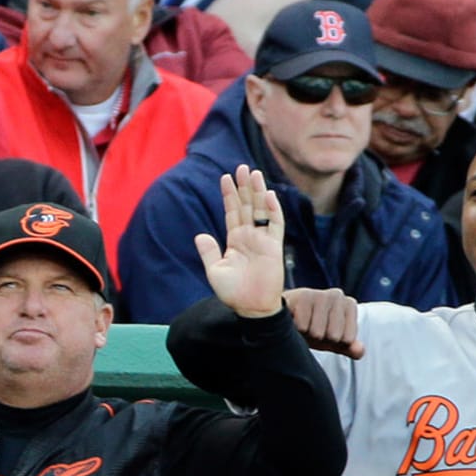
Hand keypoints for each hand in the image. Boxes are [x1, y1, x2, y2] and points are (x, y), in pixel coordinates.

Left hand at [193, 165, 284, 318]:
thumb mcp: (215, 271)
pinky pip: (275, 224)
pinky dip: (272, 209)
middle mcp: (249, 236)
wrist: (251, 308)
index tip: (225, 177)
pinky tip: (267, 194)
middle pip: (247, 206)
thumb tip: (200, 235)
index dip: (229, 195)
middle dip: (243, 187)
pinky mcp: (274, 246)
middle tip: (241, 167)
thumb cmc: (233, 293)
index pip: (232, 212)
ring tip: (253, 173)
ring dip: (257, 192)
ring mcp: (262, 240)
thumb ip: (208, 252)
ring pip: (260, 210)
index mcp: (234, 240)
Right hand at [282, 287, 364, 358]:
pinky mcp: (302, 295)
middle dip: (320, 338)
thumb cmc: (312, 328)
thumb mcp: (332, 341)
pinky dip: (296, 329)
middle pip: (334, 336)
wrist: (284, 315)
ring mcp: (320, 293)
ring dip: (307, 335)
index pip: (348, 339)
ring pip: (317, 332)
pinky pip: (302, 327)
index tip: (326, 333)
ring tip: (302, 325)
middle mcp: (337, 295)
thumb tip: (359, 350)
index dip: (334, 342)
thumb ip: (349, 348)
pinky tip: (293, 320)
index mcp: (349, 304)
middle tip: (312, 329)